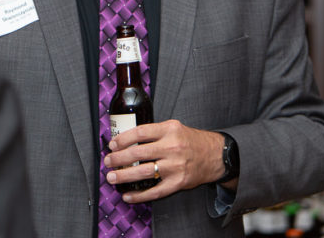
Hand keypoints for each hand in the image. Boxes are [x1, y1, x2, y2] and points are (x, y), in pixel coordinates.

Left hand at [102, 120, 232, 202]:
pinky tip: (128, 195)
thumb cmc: (190, 141)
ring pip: (143, 172)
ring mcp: (175, 166)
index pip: (139, 133)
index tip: (112, 144)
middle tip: (108, 161)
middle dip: (118, 158)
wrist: (215, 156)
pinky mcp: (178, 183)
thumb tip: (126, 139)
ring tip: (112, 177)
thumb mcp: (173, 128)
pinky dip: (139, 195)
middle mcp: (172, 147)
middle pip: (138, 153)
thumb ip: (153, 132)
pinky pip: (155, 191)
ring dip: (124, 176)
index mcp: (169, 130)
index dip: (122, 139)